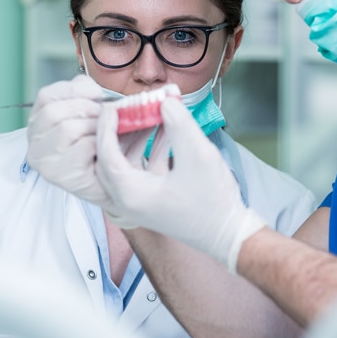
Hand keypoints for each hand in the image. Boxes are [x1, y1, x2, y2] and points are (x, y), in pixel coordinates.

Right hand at [26, 74, 109, 204]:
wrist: (113, 180)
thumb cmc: (101, 144)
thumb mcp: (92, 113)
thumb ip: (90, 96)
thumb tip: (97, 91)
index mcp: (38, 120)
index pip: (45, 96)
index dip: (74, 90)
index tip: (98, 94)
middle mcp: (34, 140)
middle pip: (53, 112)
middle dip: (86, 109)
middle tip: (104, 116)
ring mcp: (43, 160)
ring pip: (67, 128)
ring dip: (94, 127)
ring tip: (103, 134)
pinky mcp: (58, 174)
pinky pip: (82, 147)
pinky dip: (98, 144)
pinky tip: (100, 151)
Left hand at [95, 97, 266, 271]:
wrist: (231, 236)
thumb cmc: (214, 203)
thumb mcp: (198, 154)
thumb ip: (179, 123)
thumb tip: (164, 101)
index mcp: (131, 194)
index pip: (106, 154)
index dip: (108, 126)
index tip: (115, 105)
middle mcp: (129, 201)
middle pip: (111, 158)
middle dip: (120, 129)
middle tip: (131, 107)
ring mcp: (140, 202)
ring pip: (127, 162)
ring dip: (137, 136)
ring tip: (152, 113)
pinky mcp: (154, 199)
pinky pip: (143, 168)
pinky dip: (151, 148)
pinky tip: (167, 129)